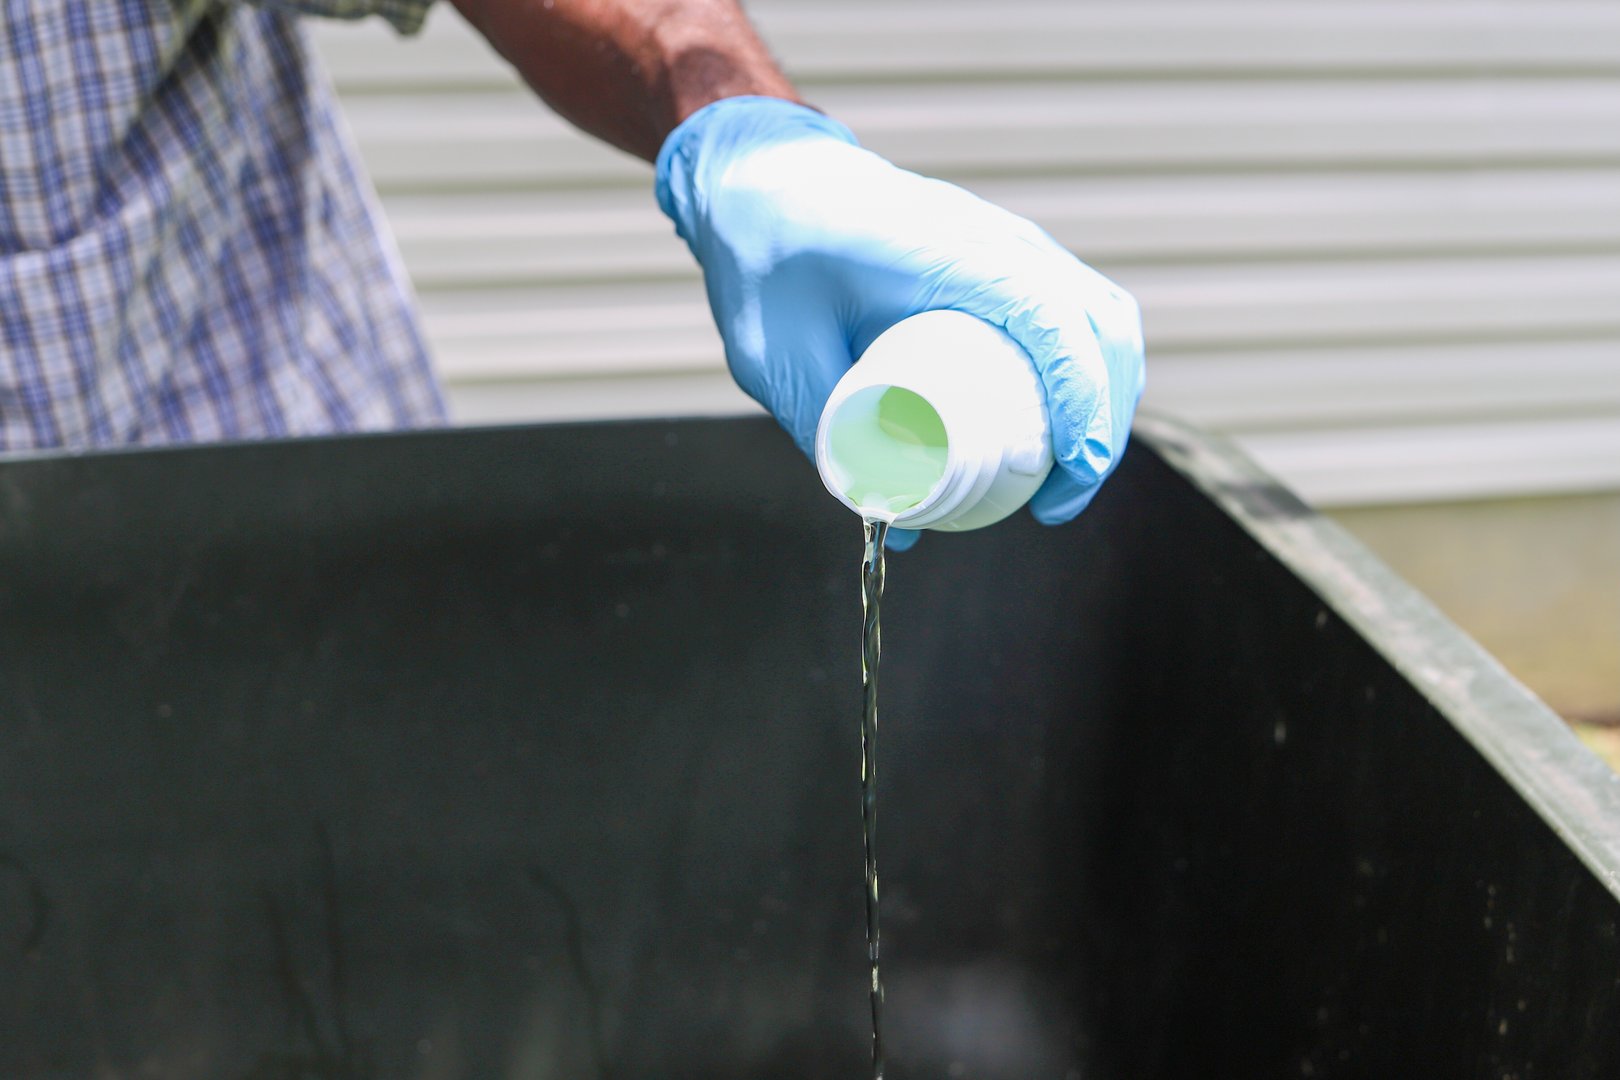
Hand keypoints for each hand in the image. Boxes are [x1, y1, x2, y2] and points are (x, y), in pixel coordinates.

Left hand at [656, 97, 1144, 549]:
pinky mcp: (1004, 258)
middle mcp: (997, 240)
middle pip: (1103, 325)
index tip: (1067, 475)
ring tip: (1060, 480)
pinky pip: (1074, 312)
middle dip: (1104, 422)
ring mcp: (1008, 243)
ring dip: (1104, 400)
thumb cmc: (764, 257)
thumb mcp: (777, 355)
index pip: (1054, 322)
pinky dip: (1084, 372)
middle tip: (1055, 503)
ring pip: (1102, 317)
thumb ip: (827, 432)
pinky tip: (1056, 430)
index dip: (1082, 402)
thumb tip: (887, 516)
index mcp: (948, 252)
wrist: (760, 178)